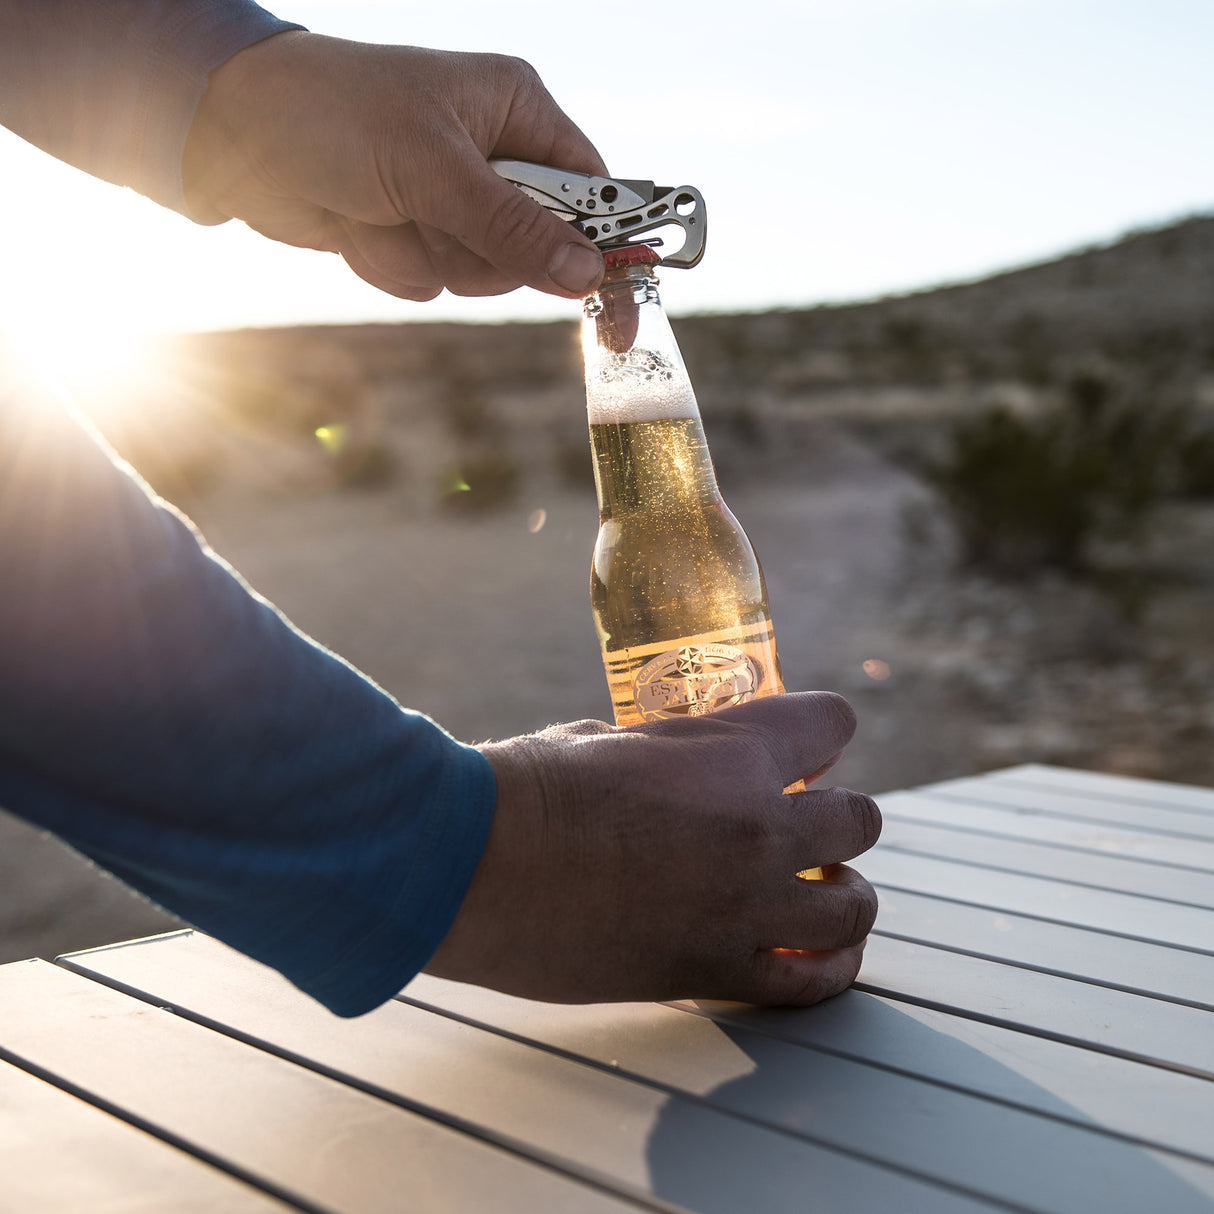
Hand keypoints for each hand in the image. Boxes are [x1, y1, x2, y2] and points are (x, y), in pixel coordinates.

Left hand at [183, 33, 606, 300]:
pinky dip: (393, 264)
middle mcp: (492, 157)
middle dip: (486, 251)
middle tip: (441, 220)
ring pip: (481, 275)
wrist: (234, 134)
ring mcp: (451, 201)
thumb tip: (587, 274)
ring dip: (430, 256)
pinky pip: (431, 282)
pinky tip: (359, 224)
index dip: (607, 246)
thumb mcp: (434, 168)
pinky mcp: (413, 233)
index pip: (591, 192)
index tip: (620, 298)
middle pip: (538, 248)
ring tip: (386, 209)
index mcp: (516, 112)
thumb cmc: (335, 114)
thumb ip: (513, 226)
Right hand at [426, 692, 880, 1004]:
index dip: (824, 732)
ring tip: (819, 896)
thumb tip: (675, 766)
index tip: (809, 750)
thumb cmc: (527, 789)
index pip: (833, 723)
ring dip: (842, 896)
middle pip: (861, 820)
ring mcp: (747, 903)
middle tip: (805, 831)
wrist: (478, 864)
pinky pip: (810, 982)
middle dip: (837, 821)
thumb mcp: (609, 739)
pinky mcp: (717, 969)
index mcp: (734, 750)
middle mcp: (760, 824)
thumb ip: (667, 752)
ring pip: (853, 905)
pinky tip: (813, 955)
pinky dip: (823, 968)